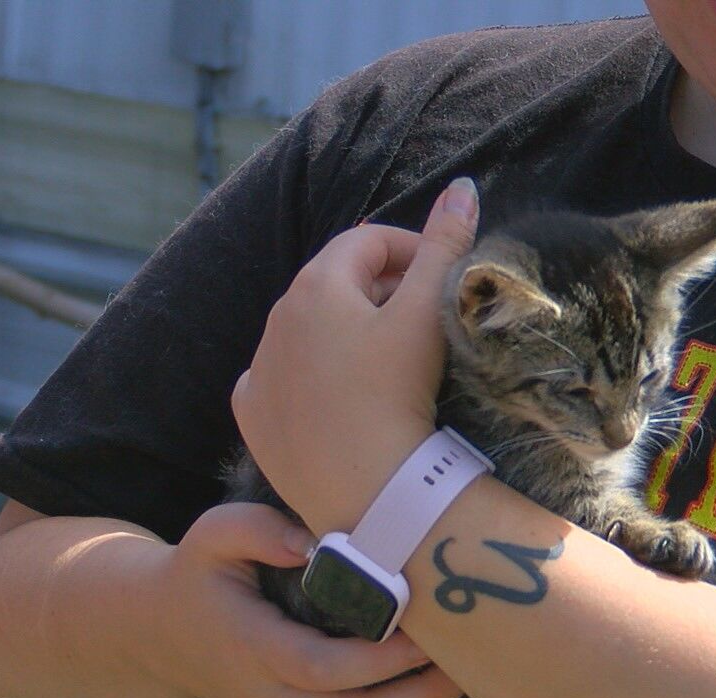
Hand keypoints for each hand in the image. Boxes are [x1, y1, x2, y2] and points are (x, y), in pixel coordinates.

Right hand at [159, 503, 462, 697]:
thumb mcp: (211, 536)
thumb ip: (257, 530)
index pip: (321, 668)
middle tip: (463, 660)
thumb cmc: (198, 575)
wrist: (161, 634)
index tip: (424, 631)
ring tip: (457, 675)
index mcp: (251, 648)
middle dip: (414, 696)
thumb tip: (314, 542)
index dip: (379, 659)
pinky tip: (426, 689)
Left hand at [231, 178, 479, 534]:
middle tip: (423, 319)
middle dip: (379, 290)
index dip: (410, 249)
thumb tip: (463, 185)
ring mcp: (259, 369)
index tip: (441, 274)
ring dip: (345, 333)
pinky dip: (309, 377)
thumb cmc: (399, 394)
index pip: (366, 241)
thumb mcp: (427, 314)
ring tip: (387, 362)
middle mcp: (275, 318)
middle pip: (334, 284)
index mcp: (316, 284)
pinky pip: (281, 379)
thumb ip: (445, 245)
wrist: (367, 493)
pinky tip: (340, 397)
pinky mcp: (253, 415)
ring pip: (307, 332)